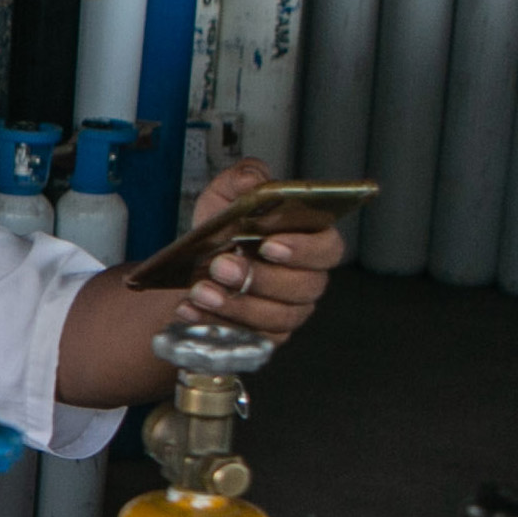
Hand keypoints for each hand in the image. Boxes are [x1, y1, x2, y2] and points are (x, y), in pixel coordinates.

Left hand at [181, 160, 339, 336]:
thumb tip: (252, 179)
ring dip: (236, 304)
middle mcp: (306, 279)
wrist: (190, 270)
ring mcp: (289, 311)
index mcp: (309, 241)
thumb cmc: (221, 233)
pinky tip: (191, 309)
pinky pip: (250, 337)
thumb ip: (241, 180)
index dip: (303, 249)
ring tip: (200, 290)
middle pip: (303, 286)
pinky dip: (217, 323)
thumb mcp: (225, 197)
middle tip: (222, 267)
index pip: (327, 248)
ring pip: (277, 316)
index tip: (269, 244)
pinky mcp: (265, 337)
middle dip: (260, 278)